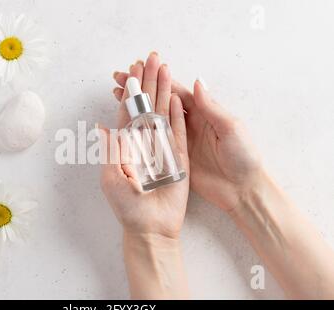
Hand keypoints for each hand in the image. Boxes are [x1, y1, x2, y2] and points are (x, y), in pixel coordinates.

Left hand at [100, 52, 189, 239]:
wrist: (150, 228)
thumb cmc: (126, 206)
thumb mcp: (111, 177)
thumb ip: (109, 150)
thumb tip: (101, 126)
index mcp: (127, 147)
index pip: (128, 113)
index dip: (130, 92)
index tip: (131, 71)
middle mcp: (145, 143)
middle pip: (147, 107)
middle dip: (148, 83)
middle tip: (151, 59)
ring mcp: (164, 149)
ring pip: (163, 114)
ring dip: (163, 91)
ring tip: (165, 69)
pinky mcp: (180, 158)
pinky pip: (179, 133)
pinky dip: (178, 115)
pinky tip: (177, 97)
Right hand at [113, 73, 261, 213]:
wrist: (242, 188)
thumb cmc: (243, 156)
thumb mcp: (230, 128)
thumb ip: (211, 107)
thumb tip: (196, 82)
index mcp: (202, 113)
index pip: (175, 91)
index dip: (157, 79)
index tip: (139, 69)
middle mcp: (188, 123)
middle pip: (160, 102)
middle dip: (141, 89)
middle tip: (120, 77)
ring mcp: (180, 140)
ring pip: (153, 119)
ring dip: (136, 107)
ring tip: (117, 94)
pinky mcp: (174, 157)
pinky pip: (155, 141)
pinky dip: (140, 131)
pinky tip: (125, 124)